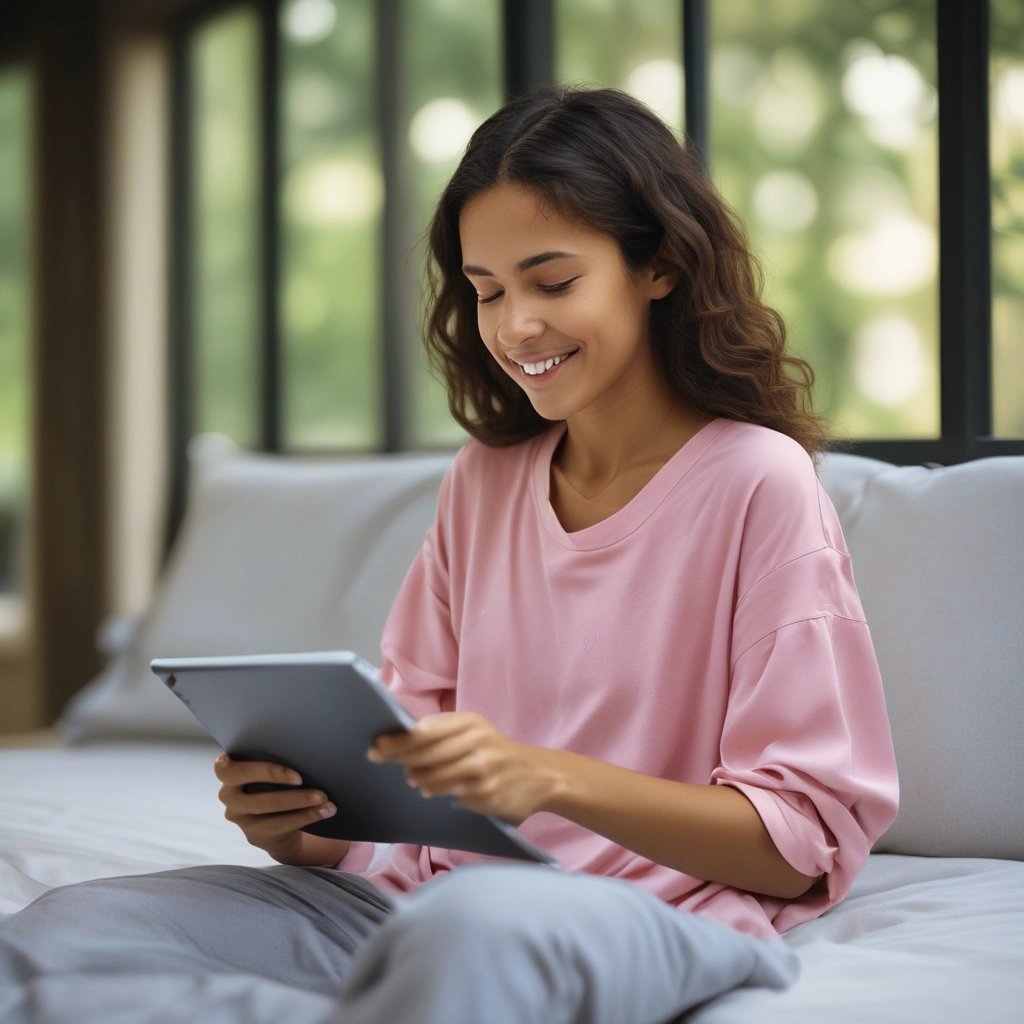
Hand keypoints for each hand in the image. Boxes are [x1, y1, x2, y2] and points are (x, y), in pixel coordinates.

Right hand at [214, 754, 347, 865]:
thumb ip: (272, 755)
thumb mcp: (266, 765)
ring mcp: (239, 817)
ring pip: (269, 814)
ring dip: (301, 807)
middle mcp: (228, 795)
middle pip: (254, 798)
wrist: (270, 814)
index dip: (263, 772)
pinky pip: (279, 826)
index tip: (296, 776)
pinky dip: (305, 817)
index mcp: (228, 771)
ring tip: (326, 802)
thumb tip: (309, 743)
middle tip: (319, 792)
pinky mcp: (253, 833)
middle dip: (290, 796)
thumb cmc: (272, 778)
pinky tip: (324, 811)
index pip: (228, 770)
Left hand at [368, 712, 561, 824]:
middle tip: (379, 761)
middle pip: (425, 754)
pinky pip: (450, 797)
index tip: (375, 746)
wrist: (540, 775)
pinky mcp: (486, 794)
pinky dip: (439, 793)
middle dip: (399, 760)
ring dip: (418, 779)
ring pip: (433, 778)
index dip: (397, 740)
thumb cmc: (497, 752)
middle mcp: (478, 742)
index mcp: (471, 722)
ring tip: (414, 779)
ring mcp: (483, 770)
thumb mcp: (475, 732)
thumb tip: (399, 739)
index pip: (425, 731)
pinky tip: (435, 791)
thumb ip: (443, 733)